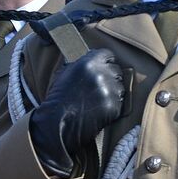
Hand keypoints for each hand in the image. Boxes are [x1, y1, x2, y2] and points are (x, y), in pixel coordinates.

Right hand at [29, 48, 123, 177]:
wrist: (57, 123)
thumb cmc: (58, 98)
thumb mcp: (65, 73)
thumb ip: (81, 63)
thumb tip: (93, 58)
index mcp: (88, 63)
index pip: (108, 54)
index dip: (106, 61)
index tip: (105, 66)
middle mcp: (101, 74)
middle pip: (117, 70)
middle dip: (111, 76)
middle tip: (102, 86)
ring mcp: (108, 91)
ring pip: (120, 87)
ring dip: (113, 92)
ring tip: (99, 100)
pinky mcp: (113, 107)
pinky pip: (120, 103)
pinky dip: (113, 106)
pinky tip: (100, 110)